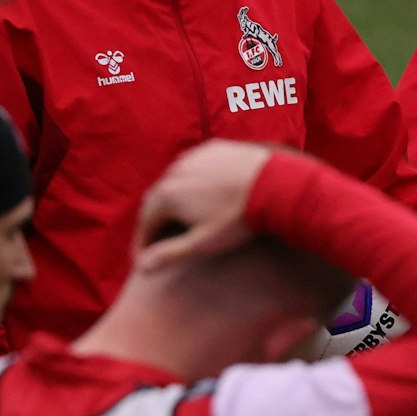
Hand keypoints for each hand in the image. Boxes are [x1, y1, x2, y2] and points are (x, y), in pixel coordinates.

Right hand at [133, 141, 274, 272]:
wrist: (275, 184)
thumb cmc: (238, 217)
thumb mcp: (203, 242)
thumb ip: (170, 254)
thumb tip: (141, 266)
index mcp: (167, 195)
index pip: (145, 222)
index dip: (143, 242)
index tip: (144, 257)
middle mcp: (174, 171)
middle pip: (156, 199)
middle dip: (154, 220)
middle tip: (156, 238)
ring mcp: (194, 156)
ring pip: (174, 179)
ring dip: (171, 198)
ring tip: (177, 215)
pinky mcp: (214, 148)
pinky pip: (194, 165)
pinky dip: (190, 179)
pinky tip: (198, 190)